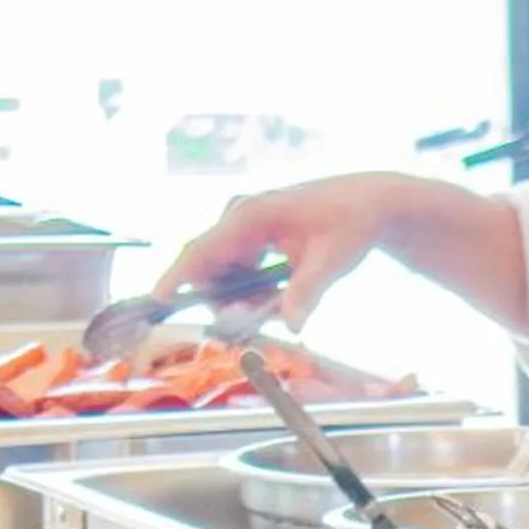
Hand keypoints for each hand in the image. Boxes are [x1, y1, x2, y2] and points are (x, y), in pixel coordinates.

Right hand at [152, 175, 404, 330]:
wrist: (369, 203)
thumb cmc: (351, 223)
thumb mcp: (332, 261)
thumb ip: (307, 292)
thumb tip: (291, 326)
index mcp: (251, 215)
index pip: (203, 250)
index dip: (178, 277)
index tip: (158, 301)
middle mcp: (238, 217)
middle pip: (209, 270)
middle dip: (227, 302)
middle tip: (260, 319)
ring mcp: (243, 227)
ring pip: (223, 276)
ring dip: (243, 299)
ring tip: (282, 301)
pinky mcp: (251, 237)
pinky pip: (237, 272)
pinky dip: (252, 291)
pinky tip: (281, 294)